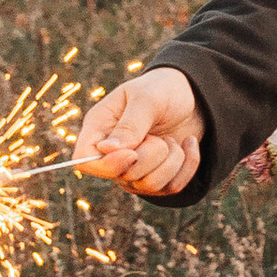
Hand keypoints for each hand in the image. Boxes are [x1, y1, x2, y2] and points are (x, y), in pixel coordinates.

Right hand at [74, 65, 203, 197]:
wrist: (191, 95)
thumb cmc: (162, 89)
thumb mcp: (147, 99)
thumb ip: (130, 125)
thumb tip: (106, 150)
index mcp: (99, 128)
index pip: (85, 161)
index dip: (107, 165)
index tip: (132, 154)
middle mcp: (113, 154)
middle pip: (124, 176)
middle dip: (152, 156)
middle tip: (159, 135)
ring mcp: (134, 169)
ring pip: (150, 186)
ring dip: (172, 161)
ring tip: (172, 140)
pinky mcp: (157, 177)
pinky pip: (172, 187)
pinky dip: (188, 165)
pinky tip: (189, 144)